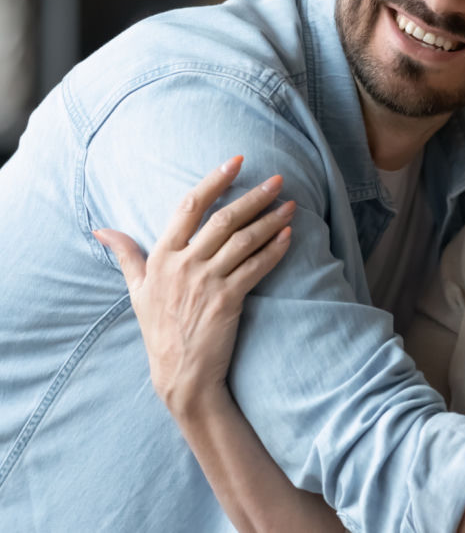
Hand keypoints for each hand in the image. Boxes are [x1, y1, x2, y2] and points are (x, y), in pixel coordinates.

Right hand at [94, 156, 294, 415]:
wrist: (180, 375)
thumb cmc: (159, 330)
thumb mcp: (136, 290)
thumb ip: (125, 255)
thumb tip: (101, 229)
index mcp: (161, 256)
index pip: (189, 206)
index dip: (214, 181)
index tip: (237, 161)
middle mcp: (183, 264)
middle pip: (223, 219)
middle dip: (254, 196)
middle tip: (278, 178)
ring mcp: (206, 282)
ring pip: (244, 240)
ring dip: (271, 219)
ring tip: (290, 204)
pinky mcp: (228, 300)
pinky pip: (256, 267)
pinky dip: (274, 249)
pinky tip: (288, 235)